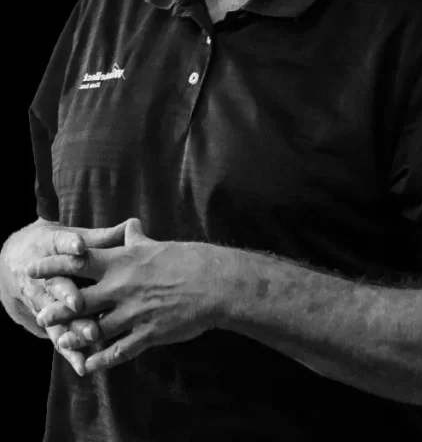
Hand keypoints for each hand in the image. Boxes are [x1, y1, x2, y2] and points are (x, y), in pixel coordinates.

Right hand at [5, 220, 131, 375]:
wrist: (18, 264)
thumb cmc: (58, 248)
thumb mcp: (74, 236)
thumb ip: (102, 237)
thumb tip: (132, 225)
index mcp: (51, 249)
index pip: (59, 243)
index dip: (69, 244)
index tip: (79, 246)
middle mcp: (44, 276)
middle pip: (56, 284)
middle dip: (67, 293)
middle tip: (79, 302)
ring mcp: (42, 301)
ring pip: (56, 316)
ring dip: (71, 325)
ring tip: (89, 334)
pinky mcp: (46, 322)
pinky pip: (59, 336)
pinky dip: (70, 351)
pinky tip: (83, 364)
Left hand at [31, 219, 222, 374]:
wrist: (218, 283)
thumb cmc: (191, 259)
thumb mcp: (160, 245)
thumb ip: (137, 240)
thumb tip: (129, 226)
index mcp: (125, 261)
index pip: (81, 261)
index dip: (54, 265)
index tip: (33, 268)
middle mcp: (124, 287)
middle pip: (79, 300)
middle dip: (57, 309)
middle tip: (41, 314)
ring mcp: (134, 312)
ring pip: (94, 329)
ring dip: (75, 337)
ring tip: (62, 342)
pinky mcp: (147, 334)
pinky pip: (118, 351)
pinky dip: (101, 359)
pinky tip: (89, 364)